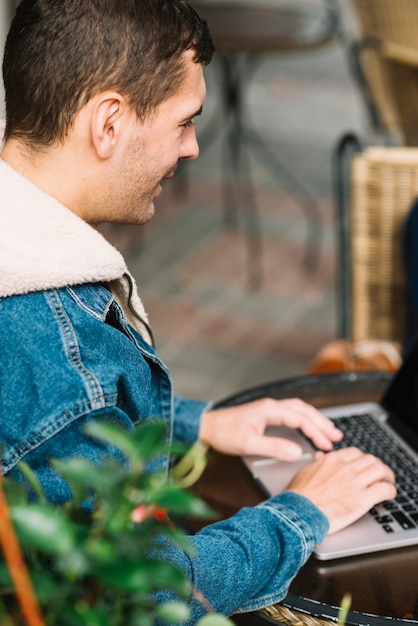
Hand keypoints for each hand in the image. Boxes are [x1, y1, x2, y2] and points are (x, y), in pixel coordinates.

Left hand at [199, 397, 342, 460]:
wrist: (206, 427)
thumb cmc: (224, 433)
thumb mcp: (248, 444)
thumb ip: (274, 448)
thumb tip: (297, 452)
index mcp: (269, 409)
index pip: (300, 418)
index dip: (316, 431)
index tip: (326, 444)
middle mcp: (271, 405)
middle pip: (303, 410)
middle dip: (321, 422)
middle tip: (336, 436)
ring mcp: (268, 408)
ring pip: (298, 409)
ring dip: (314, 419)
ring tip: (328, 431)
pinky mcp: (264, 413)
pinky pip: (291, 412)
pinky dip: (303, 418)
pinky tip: (307, 426)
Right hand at [287, 447, 396, 533]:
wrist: (300, 512)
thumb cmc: (299, 496)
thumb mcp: (305, 472)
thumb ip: (316, 463)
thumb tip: (319, 456)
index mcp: (332, 460)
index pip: (355, 453)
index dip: (363, 460)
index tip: (364, 466)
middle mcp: (346, 468)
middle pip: (371, 460)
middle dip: (378, 467)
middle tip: (380, 475)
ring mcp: (355, 482)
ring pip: (381, 471)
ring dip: (387, 477)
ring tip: (388, 483)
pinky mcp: (363, 499)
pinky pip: (385, 489)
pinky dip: (390, 491)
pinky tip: (389, 495)